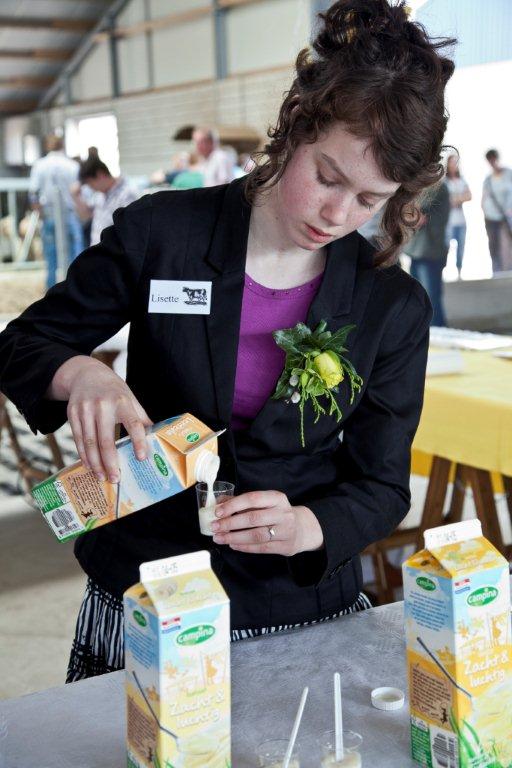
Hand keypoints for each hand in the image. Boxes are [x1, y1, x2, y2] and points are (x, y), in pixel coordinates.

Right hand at [62, 358, 152, 482]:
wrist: (86, 374)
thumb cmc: (113, 390)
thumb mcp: (130, 397)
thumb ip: (141, 417)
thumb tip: (156, 437)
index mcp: (122, 401)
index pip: (133, 423)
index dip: (138, 441)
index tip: (142, 458)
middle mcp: (103, 405)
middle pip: (106, 440)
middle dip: (111, 462)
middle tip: (116, 479)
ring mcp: (85, 410)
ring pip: (90, 443)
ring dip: (96, 464)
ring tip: (102, 477)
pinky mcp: (72, 413)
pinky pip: (78, 439)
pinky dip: (84, 455)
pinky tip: (90, 466)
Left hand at [210, 490, 323, 555]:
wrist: (302, 528)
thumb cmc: (276, 513)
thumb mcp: (265, 502)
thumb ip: (242, 501)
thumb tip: (218, 502)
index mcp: (277, 498)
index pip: (253, 499)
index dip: (233, 505)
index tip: (217, 511)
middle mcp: (283, 513)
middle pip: (253, 518)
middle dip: (230, 523)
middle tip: (214, 527)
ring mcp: (286, 531)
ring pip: (256, 535)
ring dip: (234, 537)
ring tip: (219, 538)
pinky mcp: (285, 546)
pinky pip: (261, 548)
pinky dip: (244, 547)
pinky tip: (233, 544)